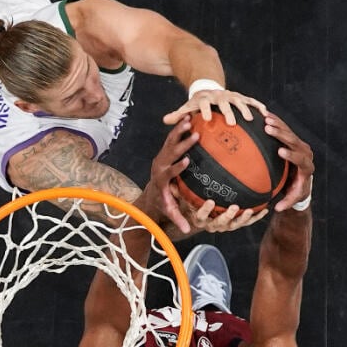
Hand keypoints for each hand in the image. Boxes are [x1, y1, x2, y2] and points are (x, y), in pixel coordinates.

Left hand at [141, 116, 200, 233]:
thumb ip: (177, 219)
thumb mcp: (169, 211)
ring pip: (170, 141)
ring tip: (191, 120)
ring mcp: (161, 157)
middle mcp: (160, 165)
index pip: (169, 172)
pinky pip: (172, 137)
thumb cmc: (163, 202)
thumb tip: (188, 230)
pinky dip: (179, 127)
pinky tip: (189, 116)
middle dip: (182, 144)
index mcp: (162, 180)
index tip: (188, 161)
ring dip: (180, 130)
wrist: (150, 193)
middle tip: (195, 135)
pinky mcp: (164, 151)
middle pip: (170, 153)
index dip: (177, 167)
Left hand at [162, 88, 266, 126]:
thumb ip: (178, 114)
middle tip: (232, 123)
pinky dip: (257, 105)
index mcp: (205, 99)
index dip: (205, 110)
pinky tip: (265, 113)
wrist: (208, 87)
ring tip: (250, 119)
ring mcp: (231, 95)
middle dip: (228, 111)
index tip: (207, 119)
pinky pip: (250, 100)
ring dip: (245, 109)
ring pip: (239, 100)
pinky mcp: (240, 96)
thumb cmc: (197, 103)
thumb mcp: (187, 107)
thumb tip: (165, 121)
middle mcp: (218, 96)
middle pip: (224, 102)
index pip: (204, 104)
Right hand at [165, 194, 268, 233]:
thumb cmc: (188, 204)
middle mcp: (211, 224)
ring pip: (234, 226)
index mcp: (198, 219)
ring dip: (243, 219)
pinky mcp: (234, 224)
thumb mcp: (180, 199)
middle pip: (219, 223)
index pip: (200, 216)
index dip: (205, 210)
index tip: (210, 201)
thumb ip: (176, 191)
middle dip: (227, 216)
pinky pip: (245, 223)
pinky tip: (264, 210)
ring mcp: (224, 225)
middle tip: (233, 207)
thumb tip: (170, 181)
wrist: (196, 217)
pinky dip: (255, 218)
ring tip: (249, 211)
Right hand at [264, 113, 314, 210]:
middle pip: (294, 141)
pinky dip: (277, 122)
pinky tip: (266, 115)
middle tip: (268, 129)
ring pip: (290, 133)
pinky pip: (286, 129)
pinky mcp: (294, 140)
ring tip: (265, 119)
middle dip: (282, 135)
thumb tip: (278, 208)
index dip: (291, 154)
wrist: (301, 179)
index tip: (280, 151)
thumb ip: (287, 202)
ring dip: (278, 125)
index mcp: (307, 167)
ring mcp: (300, 145)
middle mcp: (306, 153)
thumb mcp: (294, 197)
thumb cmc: (296, 189)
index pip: (300, 159)